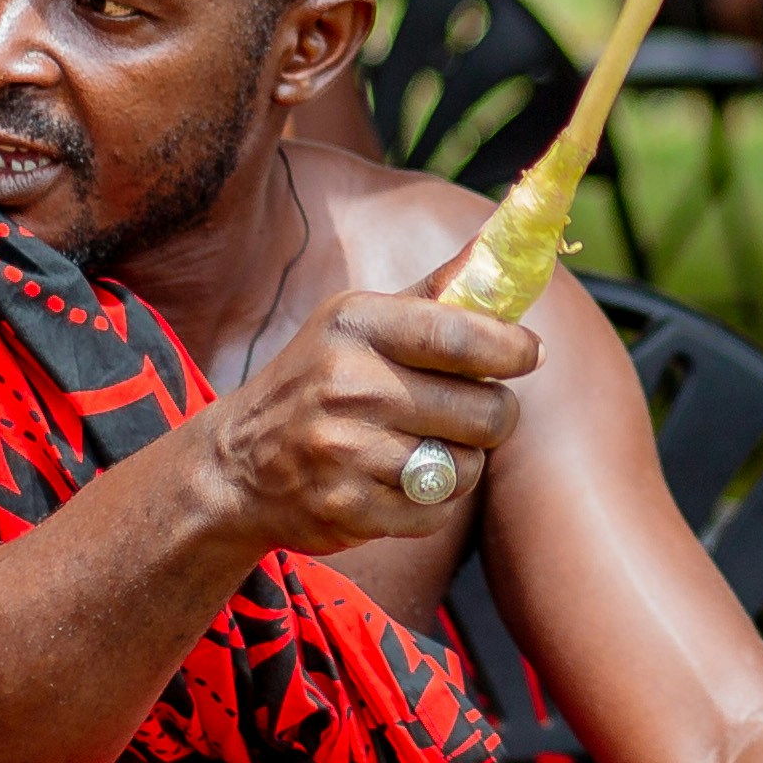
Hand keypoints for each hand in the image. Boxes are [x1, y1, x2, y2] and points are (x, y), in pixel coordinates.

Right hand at [193, 274, 534, 552]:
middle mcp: (348, 384)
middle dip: (493, 414)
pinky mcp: (349, 508)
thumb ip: (434, 294)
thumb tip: (504, 249)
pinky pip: (436, 512)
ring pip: (466, 466)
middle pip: (484, 410)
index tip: (528, 354)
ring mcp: (346, 450)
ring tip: (427, 448)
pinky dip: (430, 502)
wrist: (234, 465)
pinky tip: (396, 482)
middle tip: (471, 411)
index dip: (512, 349)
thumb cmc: (318, 381)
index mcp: (356, 323)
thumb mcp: (358, 321)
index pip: (462, 335)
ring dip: (461, 462)